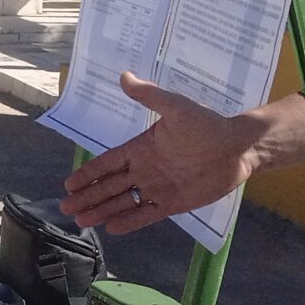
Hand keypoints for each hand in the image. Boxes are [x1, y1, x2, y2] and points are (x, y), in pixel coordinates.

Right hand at [60, 73, 266, 234]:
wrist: (239, 148)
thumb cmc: (208, 126)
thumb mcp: (177, 108)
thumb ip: (150, 96)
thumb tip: (125, 76)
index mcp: (141, 148)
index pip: (107, 163)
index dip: (88, 174)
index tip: (69, 185)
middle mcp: (145, 170)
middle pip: (110, 186)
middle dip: (88, 197)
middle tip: (66, 208)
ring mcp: (158, 188)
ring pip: (123, 202)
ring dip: (102, 211)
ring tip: (82, 221)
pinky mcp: (174, 203)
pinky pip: (147, 215)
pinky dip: (129, 222)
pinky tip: (111, 228)